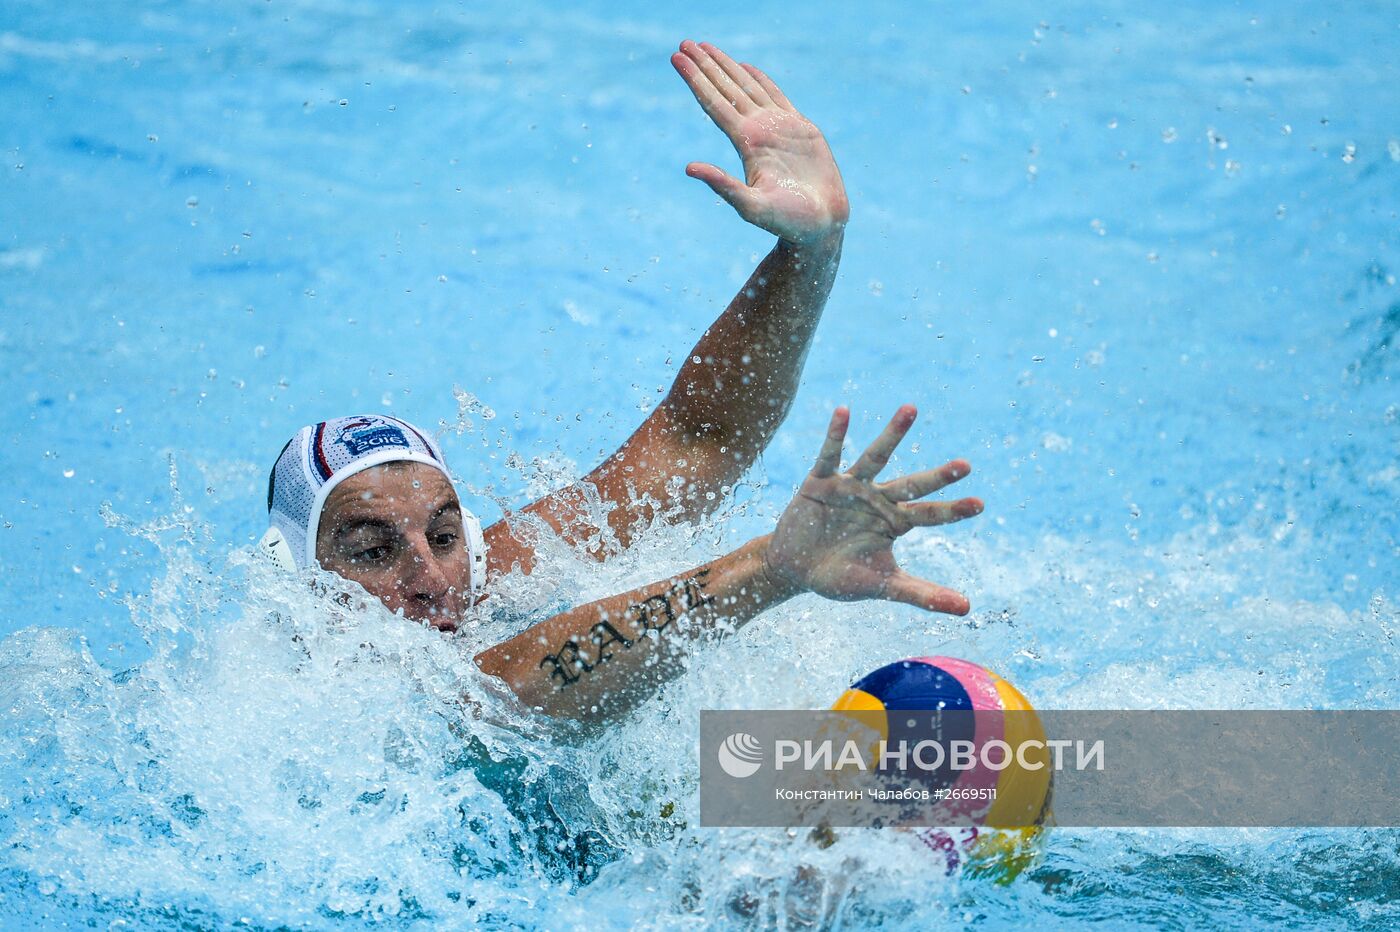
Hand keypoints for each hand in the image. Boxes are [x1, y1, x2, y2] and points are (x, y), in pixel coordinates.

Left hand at [671, 40, 848, 245]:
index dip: (695, 80)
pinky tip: (746, 68)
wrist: (821, 225)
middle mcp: (758, 131)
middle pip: (725, 90)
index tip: (676, 58)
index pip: (714, 103)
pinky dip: (760, 79)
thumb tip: (688, 168)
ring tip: (705, 46)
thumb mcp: (751, 206)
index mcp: (746, 143)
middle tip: (684, 43)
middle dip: (705, 66)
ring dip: (726, 66)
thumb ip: (722, 186)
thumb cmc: (787, 222)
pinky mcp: (800, 129)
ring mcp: (778, 127)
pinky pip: (777, 96)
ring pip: (746, 87)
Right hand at [763, 405, 982, 614]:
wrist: (794, 569)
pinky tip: (843, 411)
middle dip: (937, 477)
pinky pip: (830, 454)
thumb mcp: (882, 585)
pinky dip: (836, 434)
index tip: (980, 505)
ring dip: (894, 434)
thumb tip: (968, 609)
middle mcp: (878, 498)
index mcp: (895, 522)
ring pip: (876, 457)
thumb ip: (921, 593)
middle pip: (912, 484)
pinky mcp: (820, 480)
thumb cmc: (840, 576)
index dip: (952, 510)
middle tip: (965, 466)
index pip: (929, 514)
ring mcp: (851, 486)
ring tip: (912, 409)